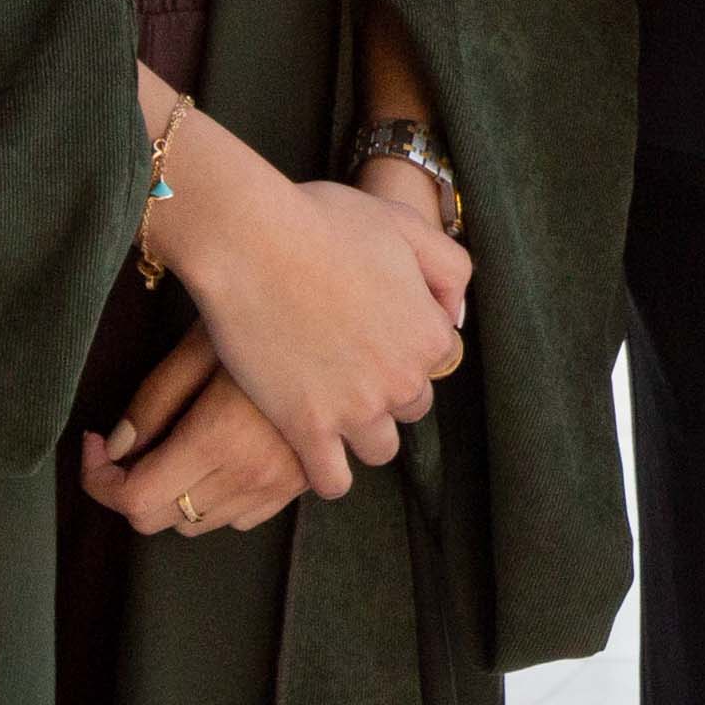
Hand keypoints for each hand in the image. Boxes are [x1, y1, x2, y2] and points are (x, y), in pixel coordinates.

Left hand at [77, 330, 316, 536]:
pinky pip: (239, 518)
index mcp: (218, 439)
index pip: (135, 501)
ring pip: (197, 523)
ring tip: (176, 444)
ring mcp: (279, 486)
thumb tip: (115, 448)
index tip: (95, 445)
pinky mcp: (300, 485)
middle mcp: (250, 474)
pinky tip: (218, 455)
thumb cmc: (265, 317)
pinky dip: (216, 498)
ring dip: (173, 494)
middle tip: (130, 442)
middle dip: (130, 487)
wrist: (344, 320)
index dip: (99, 480)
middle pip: (161, 519)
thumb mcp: (199, 346)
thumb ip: (153, 401)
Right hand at [152, 125, 474, 502]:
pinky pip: (333, 481)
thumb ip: (448, 267)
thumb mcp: (405, 225)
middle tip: (347, 364)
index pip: (439, 361)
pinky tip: (311, 445)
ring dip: (361, 432)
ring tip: (330, 407)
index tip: (376, 334)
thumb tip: (453, 313)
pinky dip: (327, 472)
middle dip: (387, 389)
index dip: (406, 345)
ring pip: (379, 448)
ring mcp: (356, 410)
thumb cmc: (323, 222)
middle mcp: (403, 380)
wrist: (252, 241)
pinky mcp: (308, 429)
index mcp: (429, 334)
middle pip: (411, 406)